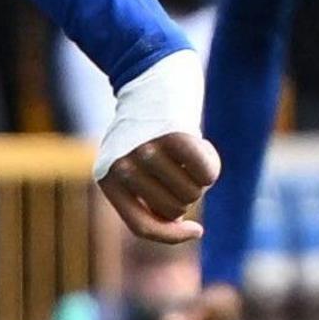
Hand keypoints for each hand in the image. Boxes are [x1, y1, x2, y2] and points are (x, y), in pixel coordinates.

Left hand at [100, 130, 219, 244]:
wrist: (150, 84)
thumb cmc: (146, 135)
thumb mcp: (133, 166)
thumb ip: (146, 197)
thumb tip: (176, 224)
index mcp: (107, 179)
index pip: (141, 225)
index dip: (171, 235)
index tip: (197, 230)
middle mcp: (122, 166)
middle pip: (173, 209)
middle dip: (185, 197)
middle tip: (180, 171)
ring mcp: (147, 150)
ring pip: (191, 193)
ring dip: (199, 181)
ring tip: (185, 156)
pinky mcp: (174, 135)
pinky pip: (205, 173)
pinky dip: (211, 167)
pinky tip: (203, 149)